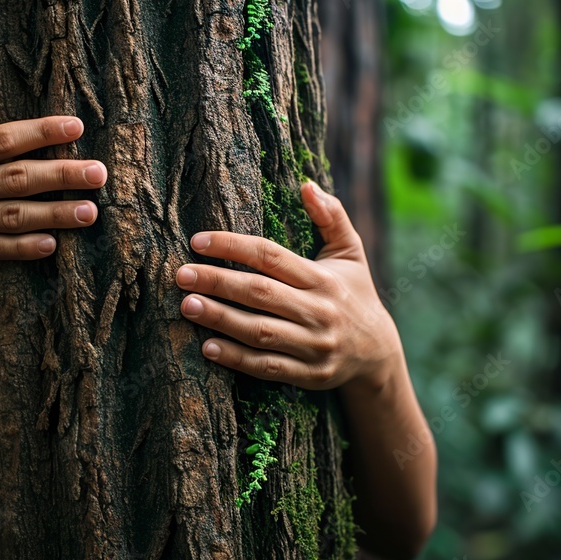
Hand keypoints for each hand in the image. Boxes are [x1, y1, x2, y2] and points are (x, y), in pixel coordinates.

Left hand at [175, 181, 402, 390]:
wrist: (378, 354)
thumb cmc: (355, 294)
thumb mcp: (350, 253)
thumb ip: (332, 217)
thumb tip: (306, 184)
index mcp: (323, 279)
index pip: (271, 257)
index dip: (233, 246)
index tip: (198, 241)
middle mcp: (319, 311)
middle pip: (260, 293)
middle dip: (218, 282)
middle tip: (182, 275)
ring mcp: (314, 346)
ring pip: (260, 331)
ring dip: (221, 319)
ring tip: (187, 305)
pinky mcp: (309, 375)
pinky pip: (268, 367)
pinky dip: (237, 359)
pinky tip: (207, 347)